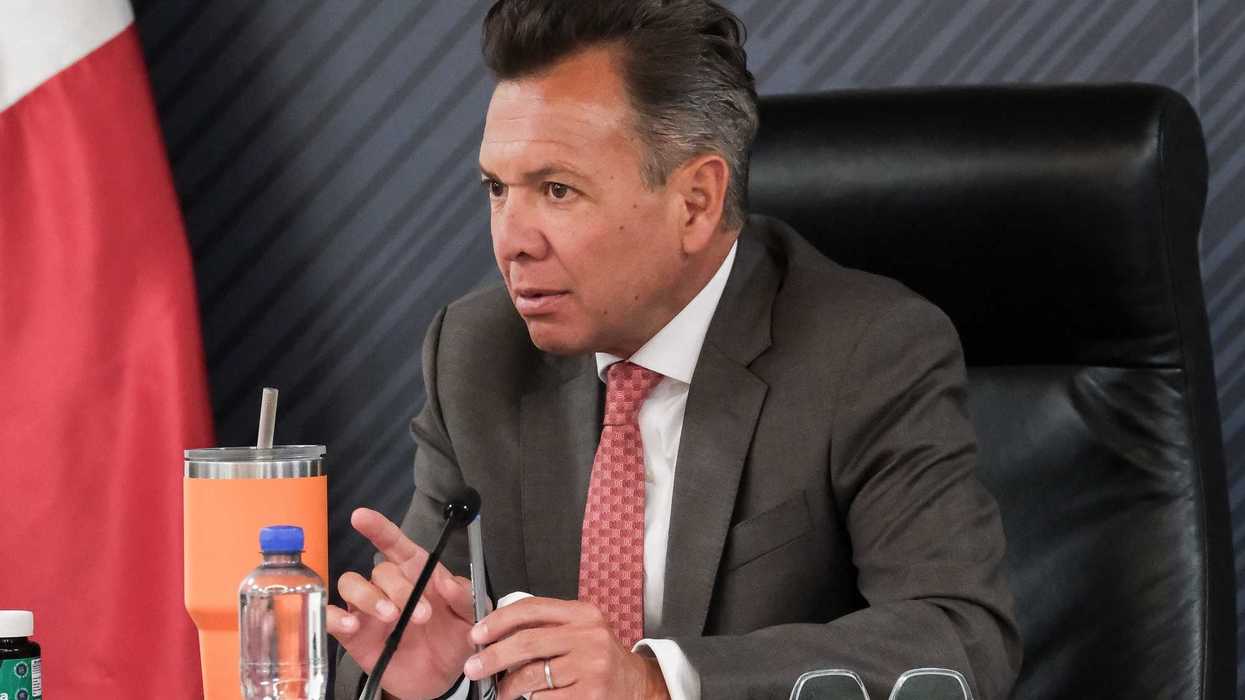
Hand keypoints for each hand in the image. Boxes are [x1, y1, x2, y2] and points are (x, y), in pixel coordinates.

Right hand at [327, 508, 475, 699]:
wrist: (442, 678)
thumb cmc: (454, 638)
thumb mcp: (472, 616)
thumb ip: (465, 597)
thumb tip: (449, 583)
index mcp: (417, 573)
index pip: (395, 544)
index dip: (378, 528)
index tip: (361, 517)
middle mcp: (389, 586)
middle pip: (381, 570)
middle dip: (400, 588)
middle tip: (423, 614)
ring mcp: (368, 609)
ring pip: (352, 584)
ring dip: (369, 597)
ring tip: (391, 617)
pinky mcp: (355, 635)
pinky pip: (332, 617)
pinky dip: (335, 617)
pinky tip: (351, 626)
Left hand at [463, 597, 669, 699]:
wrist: (633, 683)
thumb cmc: (597, 656)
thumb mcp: (578, 629)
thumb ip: (546, 626)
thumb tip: (495, 633)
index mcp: (582, 613)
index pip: (532, 608)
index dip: (498, 621)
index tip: (478, 634)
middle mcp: (589, 636)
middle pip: (527, 642)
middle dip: (493, 656)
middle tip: (474, 667)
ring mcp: (591, 666)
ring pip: (533, 675)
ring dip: (509, 686)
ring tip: (503, 690)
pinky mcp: (589, 694)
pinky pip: (545, 698)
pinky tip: (531, 698)